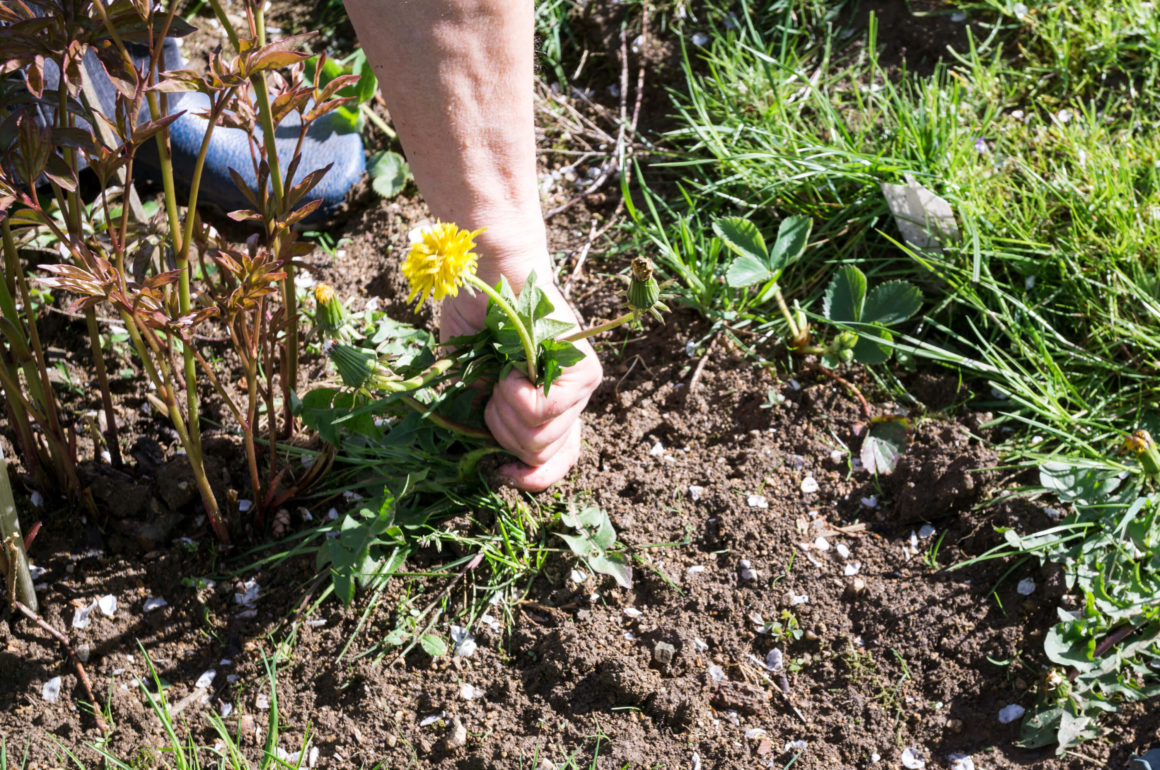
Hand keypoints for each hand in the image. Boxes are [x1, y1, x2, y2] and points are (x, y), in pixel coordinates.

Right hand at [441, 279, 601, 490]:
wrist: (489, 273)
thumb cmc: (478, 321)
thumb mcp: (476, 383)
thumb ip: (492, 420)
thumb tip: (498, 465)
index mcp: (551, 409)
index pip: (556, 464)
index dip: (530, 479)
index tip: (501, 471)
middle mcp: (574, 402)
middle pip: (540, 455)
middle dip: (502, 432)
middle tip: (494, 390)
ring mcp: (584, 387)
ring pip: (540, 437)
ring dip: (505, 410)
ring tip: (502, 372)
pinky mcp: (585, 371)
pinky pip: (543, 411)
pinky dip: (514, 394)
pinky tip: (511, 367)